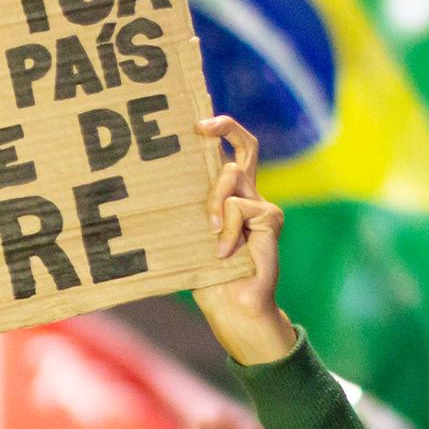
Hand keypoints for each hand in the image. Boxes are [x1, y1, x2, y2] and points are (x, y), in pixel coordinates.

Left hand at [192, 114, 295, 364]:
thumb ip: (189, 209)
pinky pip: (239, 206)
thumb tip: (157, 183)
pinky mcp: (271, 218)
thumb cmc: (206, 274)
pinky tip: (226, 252)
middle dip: (225, 126)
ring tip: (209, 234)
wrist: (233, 306)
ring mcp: (261, 205)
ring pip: (231, 175)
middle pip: (246, 145)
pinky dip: (227, 229)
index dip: (219, 131)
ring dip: (213, 202)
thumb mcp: (190, 235)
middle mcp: (248, 195)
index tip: (194, 123)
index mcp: (229, 196)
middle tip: (199, 125)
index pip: (230, 153)